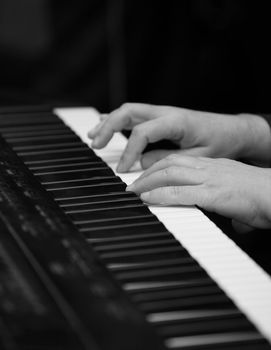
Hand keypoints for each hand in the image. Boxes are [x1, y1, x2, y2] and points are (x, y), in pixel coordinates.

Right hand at [88, 103, 270, 171]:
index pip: (142, 133)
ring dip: (109, 122)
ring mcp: (162, 112)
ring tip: (94, 136)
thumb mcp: (196, 156)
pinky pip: (135, 115)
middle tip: (96, 145)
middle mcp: (165, 112)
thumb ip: (167, 160)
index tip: (123, 169)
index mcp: (176, 121)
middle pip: (128, 112)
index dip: (130, 151)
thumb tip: (141, 164)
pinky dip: (118, 121)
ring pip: (128, 111)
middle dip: (108, 128)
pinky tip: (107, 126)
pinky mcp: (161, 116)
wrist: (232, 130)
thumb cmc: (219, 142)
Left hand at [126, 155, 270, 230]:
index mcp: (213, 165)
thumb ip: (230, 201)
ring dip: (147, 182)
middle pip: (169, 163)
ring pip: (170, 173)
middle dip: (147, 172)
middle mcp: (208, 168)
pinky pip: (180, 192)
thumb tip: (234, 221)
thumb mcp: (239, 192)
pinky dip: (160, 195)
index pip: (178, 160)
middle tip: (132, 183)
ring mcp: (209, 179)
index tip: (146, 175)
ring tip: (134, 191)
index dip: (158, 166)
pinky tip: (148, 199)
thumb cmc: (263, 194)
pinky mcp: (213, 195)